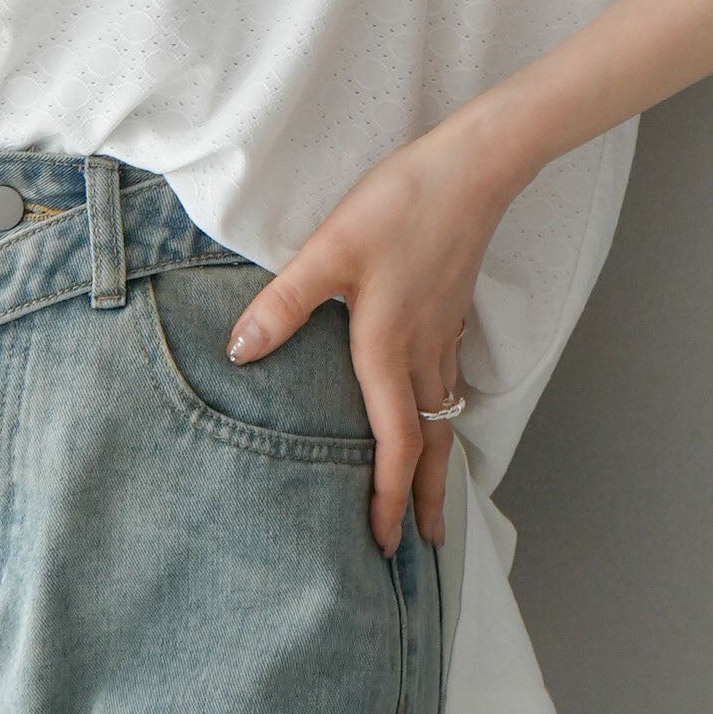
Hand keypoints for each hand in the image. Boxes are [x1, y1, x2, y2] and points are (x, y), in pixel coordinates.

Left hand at [222, 120, 507, 556]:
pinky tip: (437, 410)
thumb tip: (240, 352)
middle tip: (425, 546)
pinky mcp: (450, 312)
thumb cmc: (400, 205)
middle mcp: (421, 353)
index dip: (386, 498)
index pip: (393, 444)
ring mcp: (443, 334)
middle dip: (425, 499)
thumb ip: (284, 304)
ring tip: (433, 494)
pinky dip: (445, 416)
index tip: (381, 543)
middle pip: (429, 445)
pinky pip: (449, 383)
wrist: (472, 167)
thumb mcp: (328, 250)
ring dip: (438, 463)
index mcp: (387, 349)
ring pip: (444, 416)